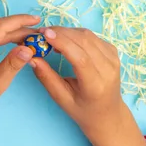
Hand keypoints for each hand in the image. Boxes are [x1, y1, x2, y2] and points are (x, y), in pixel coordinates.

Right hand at [32, 27, 145, 145]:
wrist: (108, 114)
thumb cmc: (82, 109)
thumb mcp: (61, 98)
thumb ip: (46, 77)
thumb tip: (31, 58)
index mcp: (96, 86)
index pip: (80, 58)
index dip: (62, 42)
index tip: (44, 34)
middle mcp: (108, 70)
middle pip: (84, 42)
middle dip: (61, 32)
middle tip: (42, 33)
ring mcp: (113, 59)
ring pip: (87, 35)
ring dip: (67, 31)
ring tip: (52, 37)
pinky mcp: (113, 51)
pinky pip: (91, 36)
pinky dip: (76, 34)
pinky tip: (66, 40)